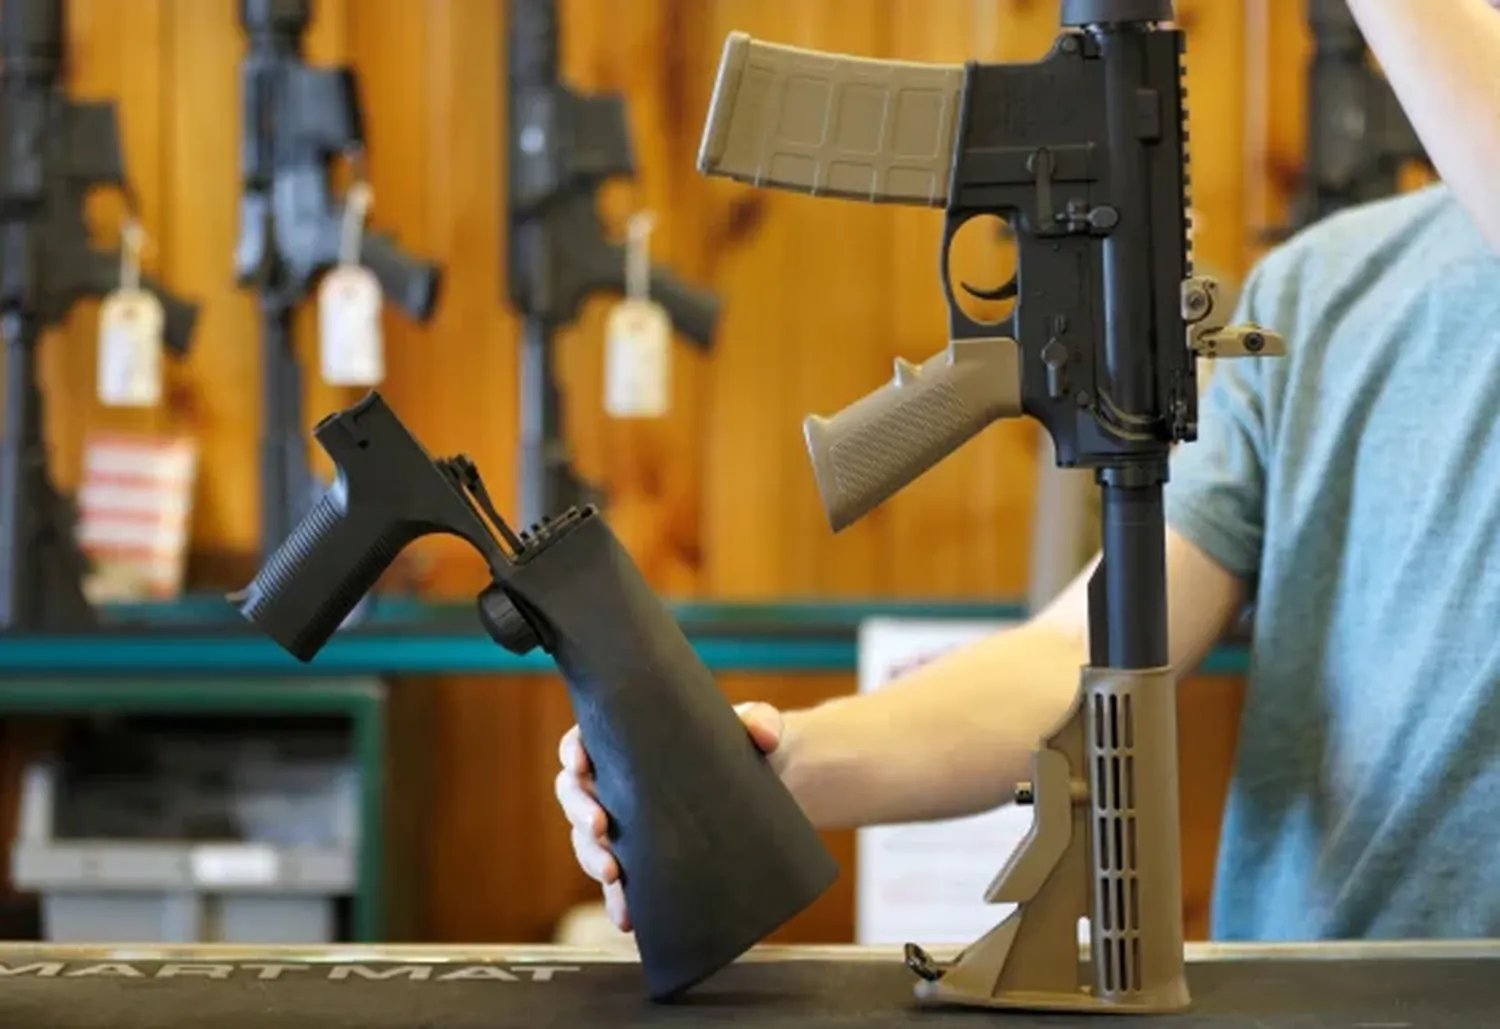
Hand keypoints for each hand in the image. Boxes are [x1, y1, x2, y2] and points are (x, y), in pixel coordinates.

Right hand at [554, 701, 785, 931]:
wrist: (772, 789)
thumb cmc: (748, 745)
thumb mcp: (755, 725)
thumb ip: (760, 720)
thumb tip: (764, 734)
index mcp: (630, 742)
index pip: (584, 742)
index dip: (573, 751)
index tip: (580, 763)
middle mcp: (618, 783)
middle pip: (576, 794)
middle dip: (580, 811)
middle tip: (600, 827)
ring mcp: (627, 825)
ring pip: (588, 841)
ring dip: (591, 858)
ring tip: (612, 874)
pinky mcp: (644, 860)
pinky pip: (617, 882)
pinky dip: (616, 899)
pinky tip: (626, 915)